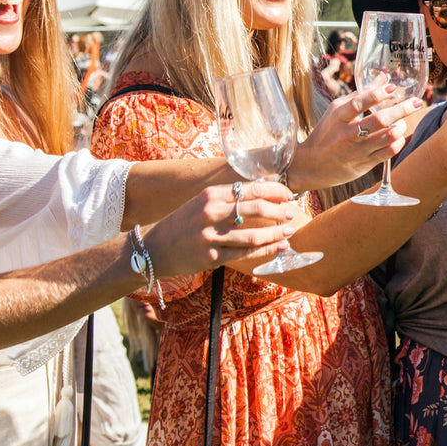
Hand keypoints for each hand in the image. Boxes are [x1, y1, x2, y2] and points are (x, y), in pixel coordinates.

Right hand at [143, 180, 297, 277]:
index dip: (274, 191)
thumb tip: (263, 193)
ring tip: (288, 233)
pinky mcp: (210, 257)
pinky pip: (245, 254)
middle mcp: (210, 213)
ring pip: (253, 235)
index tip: (288, 195)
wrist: (154, 248)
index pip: (250, 189)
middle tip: (292, 214)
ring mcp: (210, 236)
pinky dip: (265, 251)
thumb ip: (227, 198)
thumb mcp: (201, 203)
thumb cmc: (183, 224)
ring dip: (276, 234)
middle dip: (279, 212)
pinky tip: (277, 248)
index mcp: (210, 195)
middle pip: (255, 209)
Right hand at [288, 78, 423, 190]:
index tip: (392, 87)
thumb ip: (360, 94)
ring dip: (401, 126)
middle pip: (379, 120)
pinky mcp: (364, 164)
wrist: (311, 165)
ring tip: (403, 121)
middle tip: (417, 101)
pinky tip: (398, 136)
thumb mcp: (336, 110)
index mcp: (338, 117)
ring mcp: (357, 150)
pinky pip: (387, 153)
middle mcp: (348, 134)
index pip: (358, 103)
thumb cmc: (326, 133)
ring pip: (387, 137)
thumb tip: (383, 78)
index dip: (376, 94)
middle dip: (402, 109)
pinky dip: (397, 142)